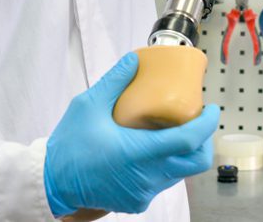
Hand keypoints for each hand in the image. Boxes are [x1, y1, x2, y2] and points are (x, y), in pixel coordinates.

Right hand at [44, 52, 219, 215]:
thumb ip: (114, 81)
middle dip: (203, 140)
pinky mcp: (137, 202)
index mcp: (138, 153)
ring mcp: (143, 192)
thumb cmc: (68, 146)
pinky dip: (166, 165)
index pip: (188, 141)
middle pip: (194, 162)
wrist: (51, 182)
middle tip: (198, 120)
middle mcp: (146, 177)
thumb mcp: (88, 105)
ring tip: (174, 130)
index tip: (212, 108)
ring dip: (184, 152)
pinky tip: (154, 148)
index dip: (206, 124)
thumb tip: (134, 60)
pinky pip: (162, 182)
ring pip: (180, 173)